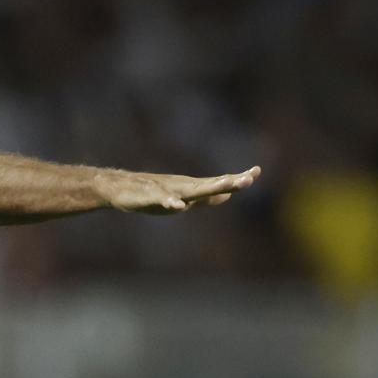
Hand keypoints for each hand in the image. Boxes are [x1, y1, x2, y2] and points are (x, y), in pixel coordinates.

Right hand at [102, 165, 260, 213]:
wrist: (120, 188)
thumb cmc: (152, 193)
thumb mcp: (184, 197)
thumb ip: (207, 197)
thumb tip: (229, 195)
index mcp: (192, 188)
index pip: (219, 183)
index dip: (237, 179)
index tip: (256, 171)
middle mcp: (183, 187)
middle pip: (210, 185)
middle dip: (229, 182)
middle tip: (249, 178)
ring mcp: (168, 191)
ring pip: (191, 190)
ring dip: (208, 187)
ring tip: (226, 185)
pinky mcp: (150, 197)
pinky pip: (163, 200)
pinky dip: (171, 202)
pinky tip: (179, 206)